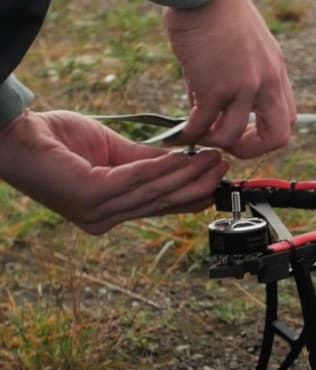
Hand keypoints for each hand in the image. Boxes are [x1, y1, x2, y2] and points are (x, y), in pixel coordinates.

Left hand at [0, 111, 227, 234]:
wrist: (14, 133)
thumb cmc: (54, 140)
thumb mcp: (111, 152)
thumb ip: (145, 162)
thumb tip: (182, 162)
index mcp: (107, 211)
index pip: (157, 205)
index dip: (189, 192)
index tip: (216, 179)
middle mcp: (103, 218)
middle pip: (161, 202)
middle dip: (196, 185)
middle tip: (223, 169)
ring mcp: (97, 211)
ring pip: (154, 192)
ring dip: (188, 175)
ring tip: (212, 160)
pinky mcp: (92, 195)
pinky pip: (138, 180)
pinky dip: (165, 168)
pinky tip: (185, 158)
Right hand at [163, 0, 296, 157]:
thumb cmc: (216, 13)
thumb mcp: (244, 47)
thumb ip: (237, 78)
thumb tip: (210, 109)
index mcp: (275, 72)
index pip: (288, 118)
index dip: (267, 134)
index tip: (244, 132)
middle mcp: (266, 82)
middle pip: (278, 136)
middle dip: (252, 150)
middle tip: (227, 144)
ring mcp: (243, 86)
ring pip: (233, 135)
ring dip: (213, 140)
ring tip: (196, 132)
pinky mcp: (214, 86)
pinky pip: (203, 124)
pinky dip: (190, 132)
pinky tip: (180, 130)